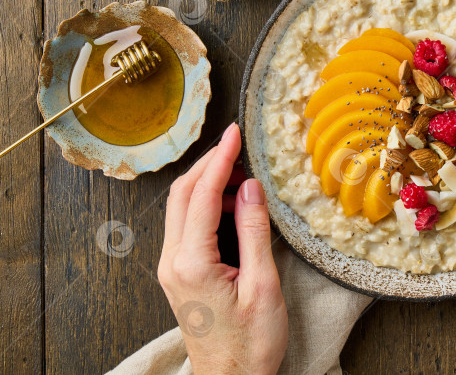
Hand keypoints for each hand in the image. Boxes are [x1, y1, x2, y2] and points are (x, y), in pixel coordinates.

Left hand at [158, 123, 287, 374]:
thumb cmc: (250, 343)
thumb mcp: (263, 286)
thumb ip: (254, 232)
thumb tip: (251, 187)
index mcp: (191, 263)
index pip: (201, 195)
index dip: (219, 159)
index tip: (234, 133)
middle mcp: (173, 261)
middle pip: (182, 194)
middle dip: (209, 165)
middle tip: (238, 147)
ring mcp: (172, 267)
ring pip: (182, 207)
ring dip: (208, 183)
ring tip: (243, 176)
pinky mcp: (180, 272)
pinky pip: (188, 225)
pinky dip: (208, 204)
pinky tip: (234, 204)